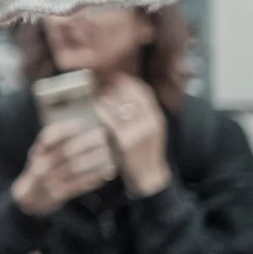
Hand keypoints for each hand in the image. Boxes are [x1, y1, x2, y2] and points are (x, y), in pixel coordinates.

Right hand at [11, 116, 116, 215]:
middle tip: (102, 135)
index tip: (82, 124)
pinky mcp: (58, 194)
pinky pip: (78, 185)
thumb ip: (53, 141)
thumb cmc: (41, 169)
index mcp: (37, 153)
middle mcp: (42, 166)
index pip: (48, 137)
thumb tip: (77, 125)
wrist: (30, 197)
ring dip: (91, 159)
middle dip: (85, 143)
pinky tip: (105, 173)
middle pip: (65, 152)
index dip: (65, 130)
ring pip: (73, 168)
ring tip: (106, 151)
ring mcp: (50, 181)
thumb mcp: (40, 153)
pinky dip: (92, 179)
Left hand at [95, 74, 170, 195]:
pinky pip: (112, 122)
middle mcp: (150, 123)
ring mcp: (139, 132)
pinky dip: (103, 112)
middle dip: (116, 86)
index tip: (117, 76)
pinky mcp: (126, 142)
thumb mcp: (149, 132)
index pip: (145, 92)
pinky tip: (95, 108)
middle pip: (132, 95)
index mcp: (157, 118)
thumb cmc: (145, 154)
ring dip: (107, 97)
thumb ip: (141, 116)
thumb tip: (123, 98)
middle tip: (102, 81)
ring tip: (96, 93)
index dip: (130, 81)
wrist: (150, 178)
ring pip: (121, 106)